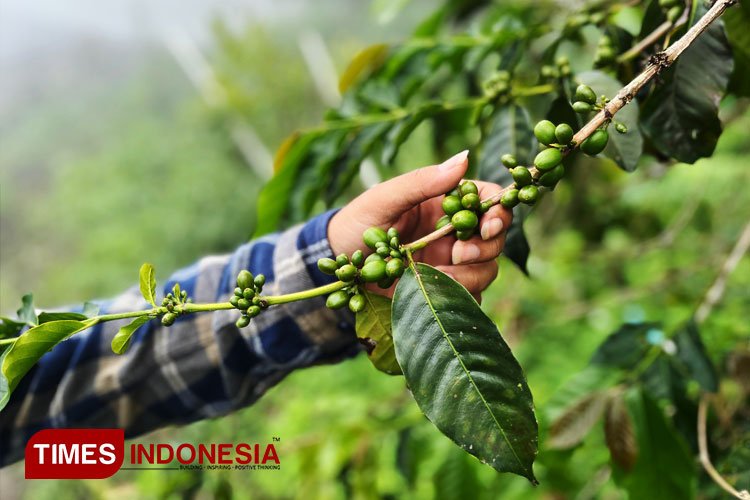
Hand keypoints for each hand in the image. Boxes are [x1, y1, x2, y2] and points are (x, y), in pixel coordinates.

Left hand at [328, 151, 511, 301]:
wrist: (336, 266)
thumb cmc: (357, 224)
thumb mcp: (384, 199)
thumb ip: (422, 182)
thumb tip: (465, 158)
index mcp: (443, 204)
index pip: (486, 201)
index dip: (497, 212)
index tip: (486, 226)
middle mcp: (452, 233)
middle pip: (494, 237)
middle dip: (483, 247)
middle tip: (456, 254)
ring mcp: (449, 263)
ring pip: (486, 269)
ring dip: (469, 275)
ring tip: (433, 275)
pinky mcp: (442, 290)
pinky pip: (469, 297)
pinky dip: (457, 296)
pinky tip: (430, 292)